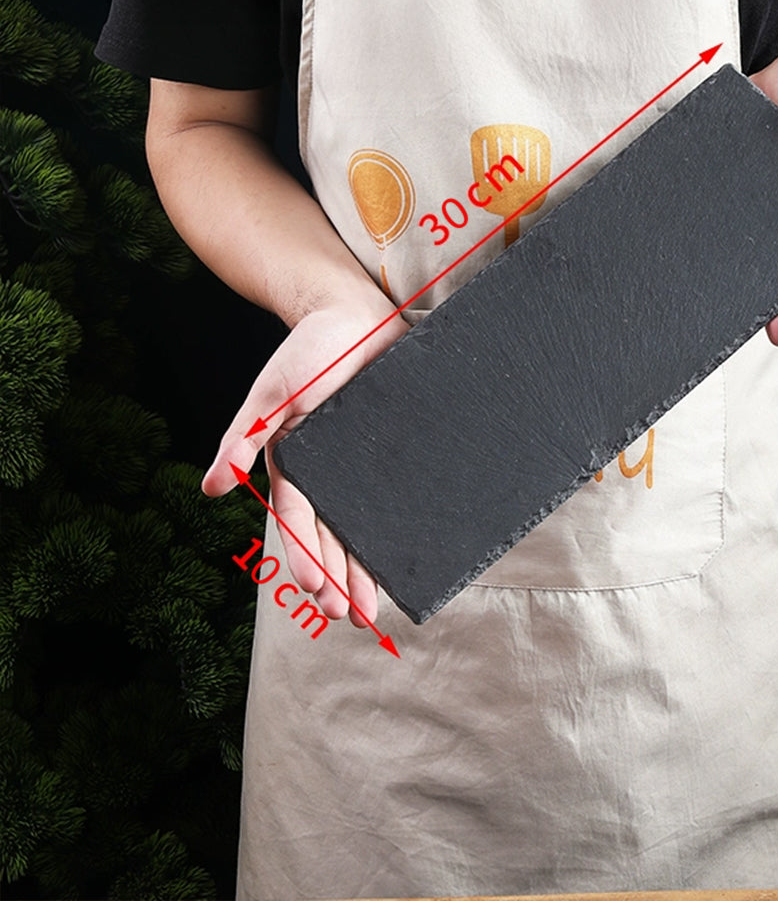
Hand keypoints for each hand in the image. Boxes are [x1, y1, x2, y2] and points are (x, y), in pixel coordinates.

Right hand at [202, 299, 408, 626]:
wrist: (352, 316)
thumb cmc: (305, 353)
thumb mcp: (271, 396)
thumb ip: (242, 439)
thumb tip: (211, 488)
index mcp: (296, 465)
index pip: (301, 526)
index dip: (309, 562)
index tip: (322, 597)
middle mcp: (328, 472)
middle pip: (333, 536)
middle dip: (340, 579)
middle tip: (356, 618)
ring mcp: (360, 464)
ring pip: (362, 524)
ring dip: (365, 566)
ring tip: (375, 605)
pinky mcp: (390, 451)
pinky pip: (394, 494)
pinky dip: (397, 524)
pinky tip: (410, 548)